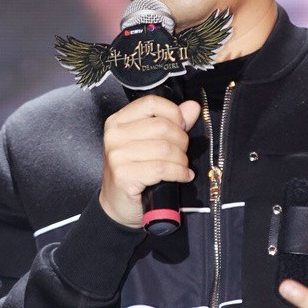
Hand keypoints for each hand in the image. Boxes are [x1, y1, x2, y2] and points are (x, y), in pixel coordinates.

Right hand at [99, 94, 200, 228]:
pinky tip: (182, 176)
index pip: (152, 103)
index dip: (174, 114)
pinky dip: (179, 173)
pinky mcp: (123, 174)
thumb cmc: (134, 173)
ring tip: (182, 167)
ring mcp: (117, 155)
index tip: (182, 127)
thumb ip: (172, 123)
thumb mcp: (150, 143)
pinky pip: (162, 168)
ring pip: (166, 148)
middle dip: (181, 142)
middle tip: (182, 154)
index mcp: (118, 121)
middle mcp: (115, 135)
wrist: (118, 204)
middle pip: (163, 126)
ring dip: (181, 160)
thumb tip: (192, 107)